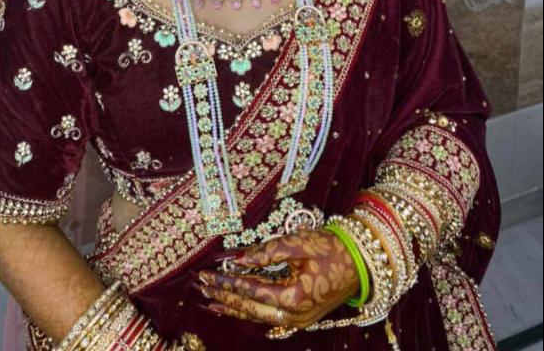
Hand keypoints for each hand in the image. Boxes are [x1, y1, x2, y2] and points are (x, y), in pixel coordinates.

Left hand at [197, 230, 358, 329]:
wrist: (362, 261)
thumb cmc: (332, 248)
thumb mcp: (298, 243)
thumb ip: (267, 251)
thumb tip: (237, 258)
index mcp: (293, 297)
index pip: (250, 290)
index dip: (226, 281)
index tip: (206, 272)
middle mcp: (293, 316)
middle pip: (250, 308)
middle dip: (224, 296)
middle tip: (201, 285)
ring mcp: (298, 321)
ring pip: (257, 316)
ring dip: (233, 307)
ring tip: (211, 301)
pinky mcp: (300, 317)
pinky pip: (268, 316)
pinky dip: (249, 310)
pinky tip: (236, 307)